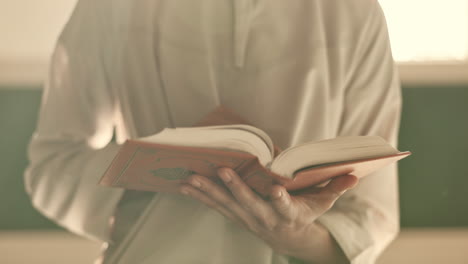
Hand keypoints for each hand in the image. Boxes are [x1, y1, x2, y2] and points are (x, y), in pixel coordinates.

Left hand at [179, 168, 357, 262]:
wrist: (288, 238)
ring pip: (227, 205)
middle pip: (249, 204)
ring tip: (191, 179)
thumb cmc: (306, 214)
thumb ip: (335, 188)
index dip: (281, 200)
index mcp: (288, 214)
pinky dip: (201, 196)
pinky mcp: (236, 216)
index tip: (276, 189)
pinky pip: (217, 206)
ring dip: (209, 192)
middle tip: (222, 172)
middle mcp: (265, 218)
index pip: (286, 207)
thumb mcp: (323, 203)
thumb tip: (354, 175)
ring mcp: (248, 218)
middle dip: (235, 189)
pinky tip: (185, 186)